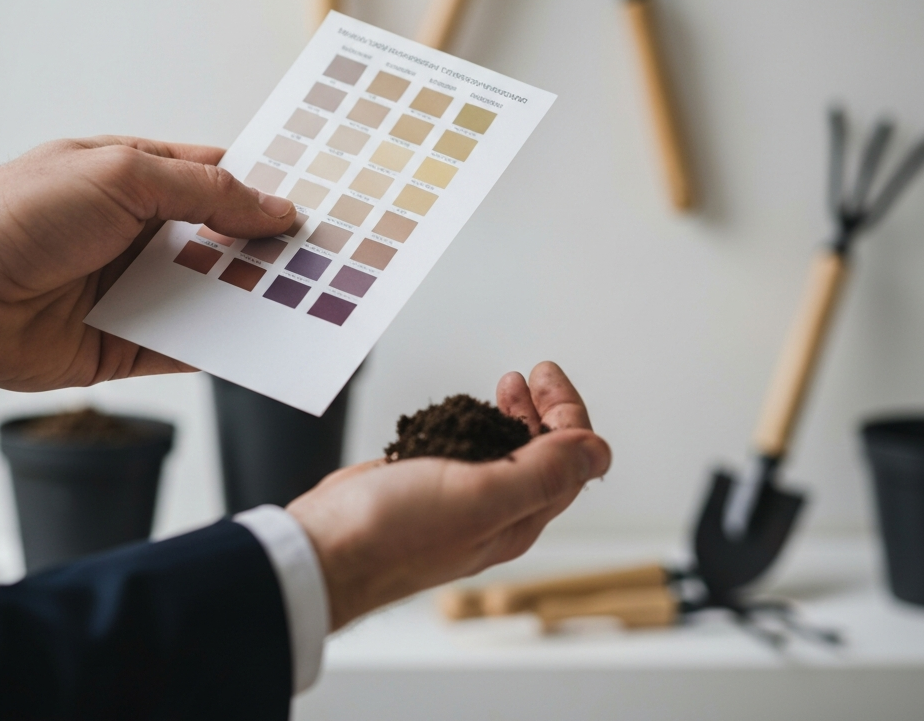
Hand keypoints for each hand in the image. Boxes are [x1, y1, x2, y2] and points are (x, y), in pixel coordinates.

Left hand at [0, 137, 295, 391]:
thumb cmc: (19, 213)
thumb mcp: (123, 177)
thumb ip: (205, 192)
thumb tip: (275, 208)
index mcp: (140, 180)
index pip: (220, 179)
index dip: (267, 188)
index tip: (318, 200)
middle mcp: (143, 234)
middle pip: (225, 241)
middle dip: (271, 248)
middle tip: (330, 255)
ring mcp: (137, 289)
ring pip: (216, 295)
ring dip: (257, 298)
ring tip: (315, 300)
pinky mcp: (128, 342)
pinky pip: (191, 346)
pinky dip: (228, 346)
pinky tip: (268, 343)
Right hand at [288, 362, 611, 629]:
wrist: (325, 549)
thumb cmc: (396, 532)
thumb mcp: (481, 497)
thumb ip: (543, 473)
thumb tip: (598, 452)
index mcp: (519, 516)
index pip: (570, 460)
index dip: (569, 412)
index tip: (547, 374)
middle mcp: (496, 510)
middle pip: (544, 452)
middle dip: (546, 408)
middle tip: (534, 373)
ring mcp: (461, 498)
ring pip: (507, 449)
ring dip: (515, 413)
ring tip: (508, 385)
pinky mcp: (428, 484)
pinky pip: (468, 449)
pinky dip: (476, 421)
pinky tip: (464, 408)